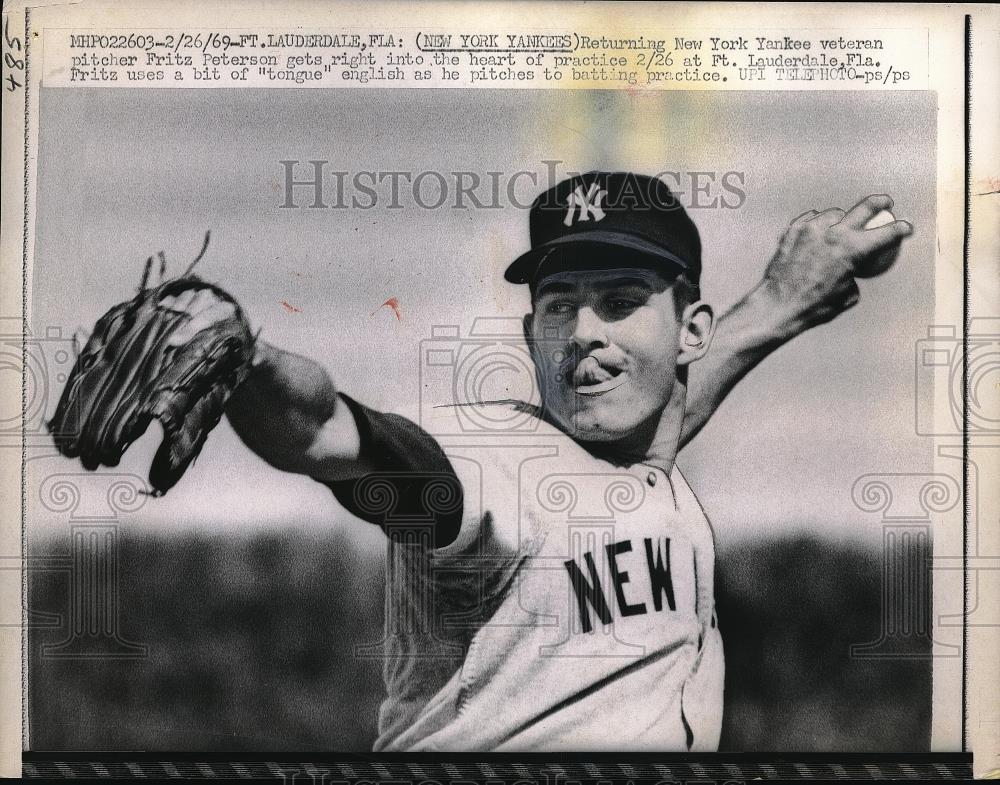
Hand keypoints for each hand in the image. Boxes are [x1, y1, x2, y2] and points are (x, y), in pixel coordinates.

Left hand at [759, 195, 912, 333]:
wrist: (778, 305)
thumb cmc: (814, 305)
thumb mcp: (848, 295)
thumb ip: (855, 276)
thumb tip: (855, 271)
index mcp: (853, 249)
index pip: (887, 233)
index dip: (902, 229)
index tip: (906, 228)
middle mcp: (833, 233)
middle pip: (865, 207)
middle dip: (880, 202)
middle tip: (885, 203)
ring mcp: (811, 229)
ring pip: (834, 213)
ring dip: (841, 219)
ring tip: (841, 227)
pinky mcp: (793, 231)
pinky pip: (810, 220)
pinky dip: (817, 224)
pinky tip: (818, 230)